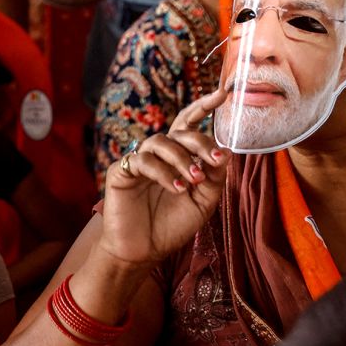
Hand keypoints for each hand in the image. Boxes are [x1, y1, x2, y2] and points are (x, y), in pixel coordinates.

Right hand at [97, 89, 229, 267]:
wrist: (143, 251)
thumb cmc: (171, 226)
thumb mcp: (203, 203)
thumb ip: (214, 179)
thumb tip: (226, 152)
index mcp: (178, 158)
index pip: (189, 125)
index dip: (204, 107)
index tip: (223, 94)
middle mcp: (158, 155)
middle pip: (178, 131)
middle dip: (198, 141)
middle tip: (211, 160)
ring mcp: (138, 161)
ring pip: (159, 141)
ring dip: (181, 159)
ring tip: (192, 182)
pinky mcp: (120, 171)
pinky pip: (142, 161)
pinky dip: (162, 172)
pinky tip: (175, 188)